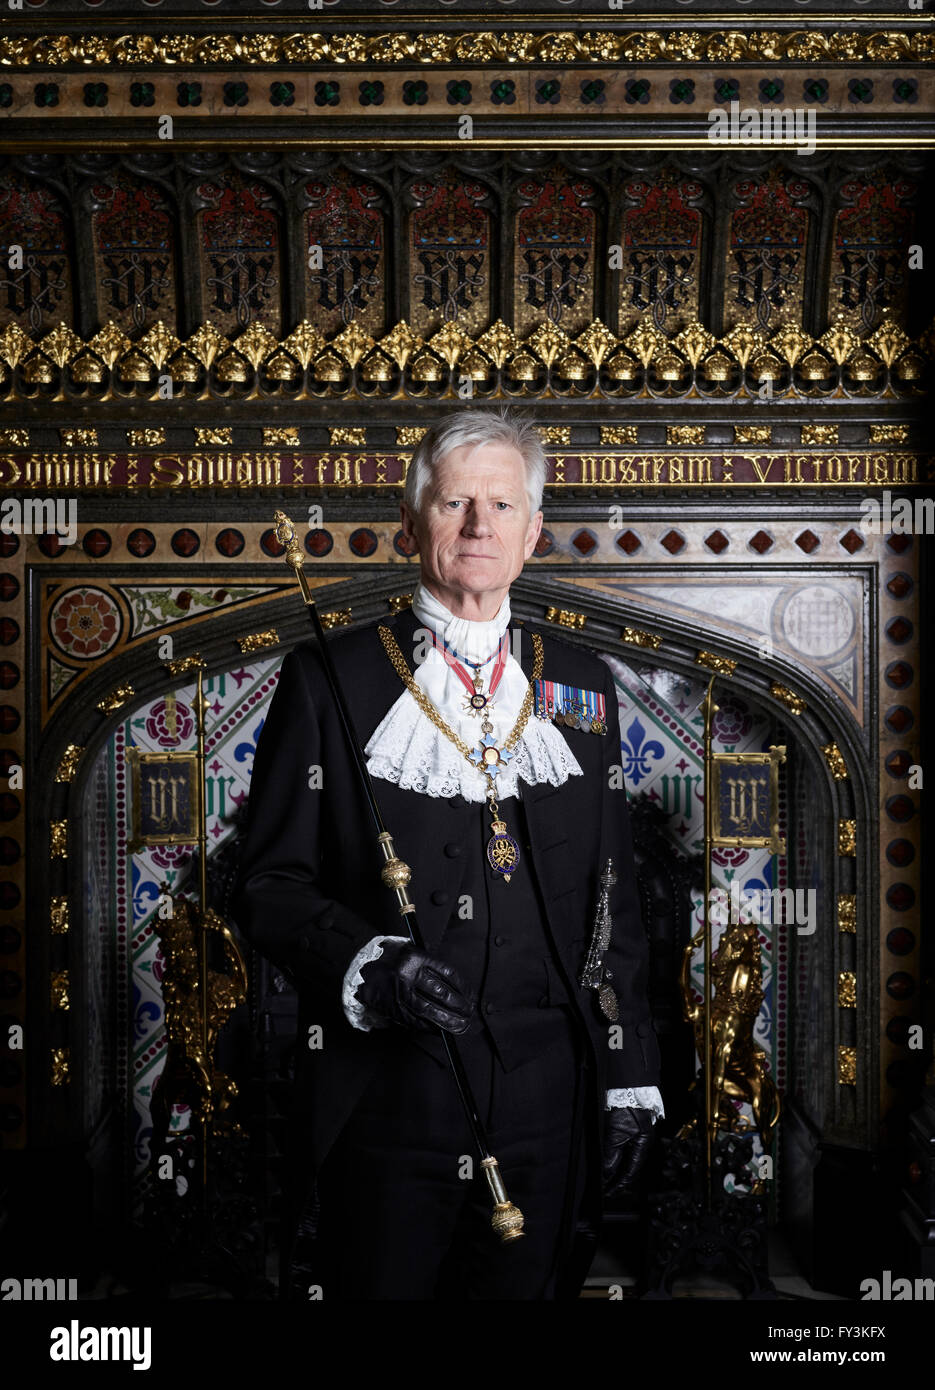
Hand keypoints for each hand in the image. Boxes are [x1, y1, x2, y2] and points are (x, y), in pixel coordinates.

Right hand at [357, 940, 475, 1034]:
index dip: (462, 987)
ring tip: (460, 1025)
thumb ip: (431, 966)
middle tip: (469, 1013)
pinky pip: (415, 1021)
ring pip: (428, 1010)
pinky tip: (441, 1029)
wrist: (362, 970)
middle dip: (459, 1006)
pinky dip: (430, 1027)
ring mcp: (399, 993)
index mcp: (415, 957)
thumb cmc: (393, 960)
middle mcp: (407, 975)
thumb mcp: (411, 952)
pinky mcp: (393, 1008)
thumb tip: (458, 989)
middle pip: (440, 993)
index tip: (470, 996)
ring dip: (447, 1020)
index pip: (447, 973)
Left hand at [602, 1105, 654, 1200]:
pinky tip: (610, 1164)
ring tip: (605, 1180)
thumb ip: (611, 1155)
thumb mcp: (614, 1135)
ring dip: (616, 1171)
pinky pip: (625, 1153)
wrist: (628, 1090)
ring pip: (627, 1162)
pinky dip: (617, 1161)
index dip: (618, 1185)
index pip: (630, 1173)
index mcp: (642, 1148)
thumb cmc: (625, 1109)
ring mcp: (638, 1140)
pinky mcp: (632, 1134)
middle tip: (605, 1190)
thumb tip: (607, 1173)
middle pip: (629, 1170)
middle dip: (617, 1180)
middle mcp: (642, 1146)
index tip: (608, 1193)